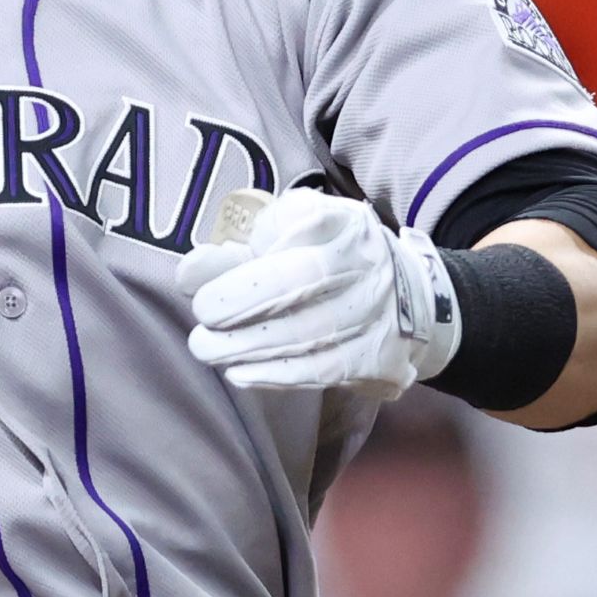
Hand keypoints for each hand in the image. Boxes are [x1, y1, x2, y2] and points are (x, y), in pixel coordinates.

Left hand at [185, 188, 461, 400]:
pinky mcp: (377, 358)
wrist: (406, 301)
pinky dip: (272, 374)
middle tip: (203, 317)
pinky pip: (319, 370)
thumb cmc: (328, 264)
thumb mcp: (288, 242)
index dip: (250, 252)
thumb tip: (189, 273)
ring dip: (246, 345)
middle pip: (302, 280)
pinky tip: (239, 371)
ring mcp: (377, 312)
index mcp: (345, 224)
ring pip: (308, 332)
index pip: (301, 223)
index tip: (199, 276)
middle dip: (240, 301)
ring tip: (207, 348)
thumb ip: (238, 251)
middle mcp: (368, 263)